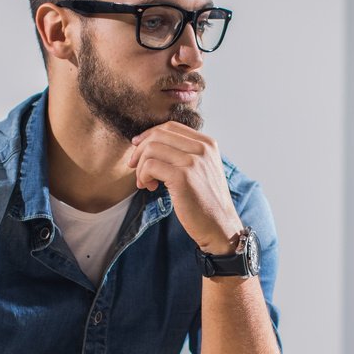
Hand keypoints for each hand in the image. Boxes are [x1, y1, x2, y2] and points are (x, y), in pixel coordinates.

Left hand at [127, 121, 241, 253]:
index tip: (137, 148)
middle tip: (134, 167)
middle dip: (140, 151)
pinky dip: (143, 176)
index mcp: (207, 144)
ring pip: (151, 149)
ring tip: (145, 182)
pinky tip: (150, 187)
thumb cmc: (206, 201)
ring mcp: (193, 162)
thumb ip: (184, 153)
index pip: (170, 126)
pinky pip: (150, 166)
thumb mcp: (202, 169)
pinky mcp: (183, 178)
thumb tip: (149, 142)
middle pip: (158, 135)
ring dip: (140, 167)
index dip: (149, 135)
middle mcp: (202, 149)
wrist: (220, 226)